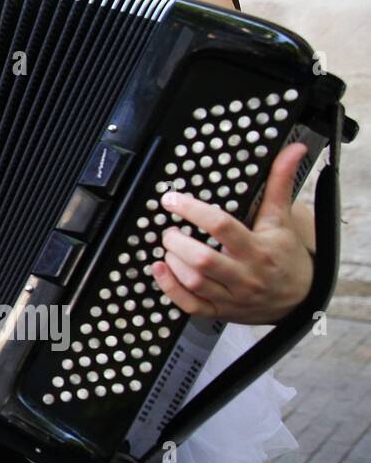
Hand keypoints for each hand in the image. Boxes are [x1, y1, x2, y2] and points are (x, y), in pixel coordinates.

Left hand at [150, 143, 314, 324]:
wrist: (301, 298)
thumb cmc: (286, 255)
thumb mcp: (281, 219)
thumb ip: (279, 183)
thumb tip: (293, 150)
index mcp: (258, 249)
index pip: (222, 227)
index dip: (192, 211)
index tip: (172, 199)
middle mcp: (245, 275)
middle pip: (203, 260)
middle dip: (178, 242)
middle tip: (170, 230)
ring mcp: (233, 297)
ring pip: (195, 283)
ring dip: (173, 262)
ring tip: (169, 247)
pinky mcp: (221, 312)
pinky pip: (191, 306)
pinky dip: (170, 289)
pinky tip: (161, 269)